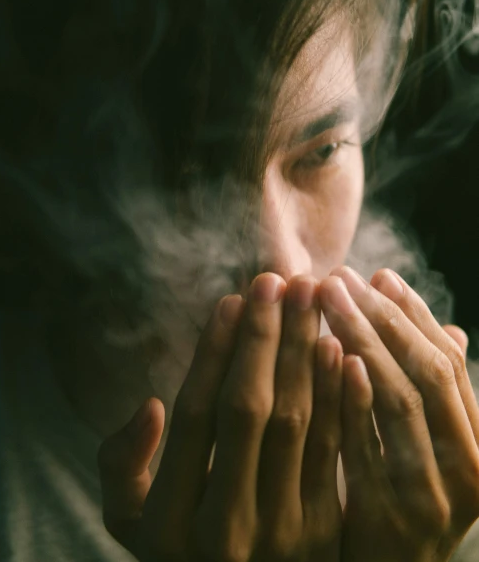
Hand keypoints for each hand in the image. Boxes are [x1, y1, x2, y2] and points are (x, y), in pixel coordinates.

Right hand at [98, 273, 342, 561]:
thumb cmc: (177, 550)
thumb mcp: (128, 521)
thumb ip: (120, 466)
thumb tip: (151, 406)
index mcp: (170, 523)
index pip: (195, 415)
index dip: (214, 351)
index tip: (231, 299)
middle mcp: (226, 531)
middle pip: (248, 410)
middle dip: (263, 336)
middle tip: (275, 278)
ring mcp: (282, 534)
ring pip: (295, 422)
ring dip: (303, 351)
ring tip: (310, 295)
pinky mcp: (325, 531)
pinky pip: (334, 450)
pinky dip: (338, 395)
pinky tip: (337, 347)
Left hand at [318, 266, 478, 561]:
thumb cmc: (403, 497)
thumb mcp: (431, 445)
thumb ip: (438, 392)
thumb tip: (452, 329)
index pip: (448, 361)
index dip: (412, 312)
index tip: (377, 273)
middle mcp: (473, 468)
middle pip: (428, 372)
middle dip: (382, 317)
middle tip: (340, 277)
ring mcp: (437, 497)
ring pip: (401, 399)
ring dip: (362, 340)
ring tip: (328, 300)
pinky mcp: (392, 519)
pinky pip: (368, 445)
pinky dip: (353, 398)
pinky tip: (332, 356)